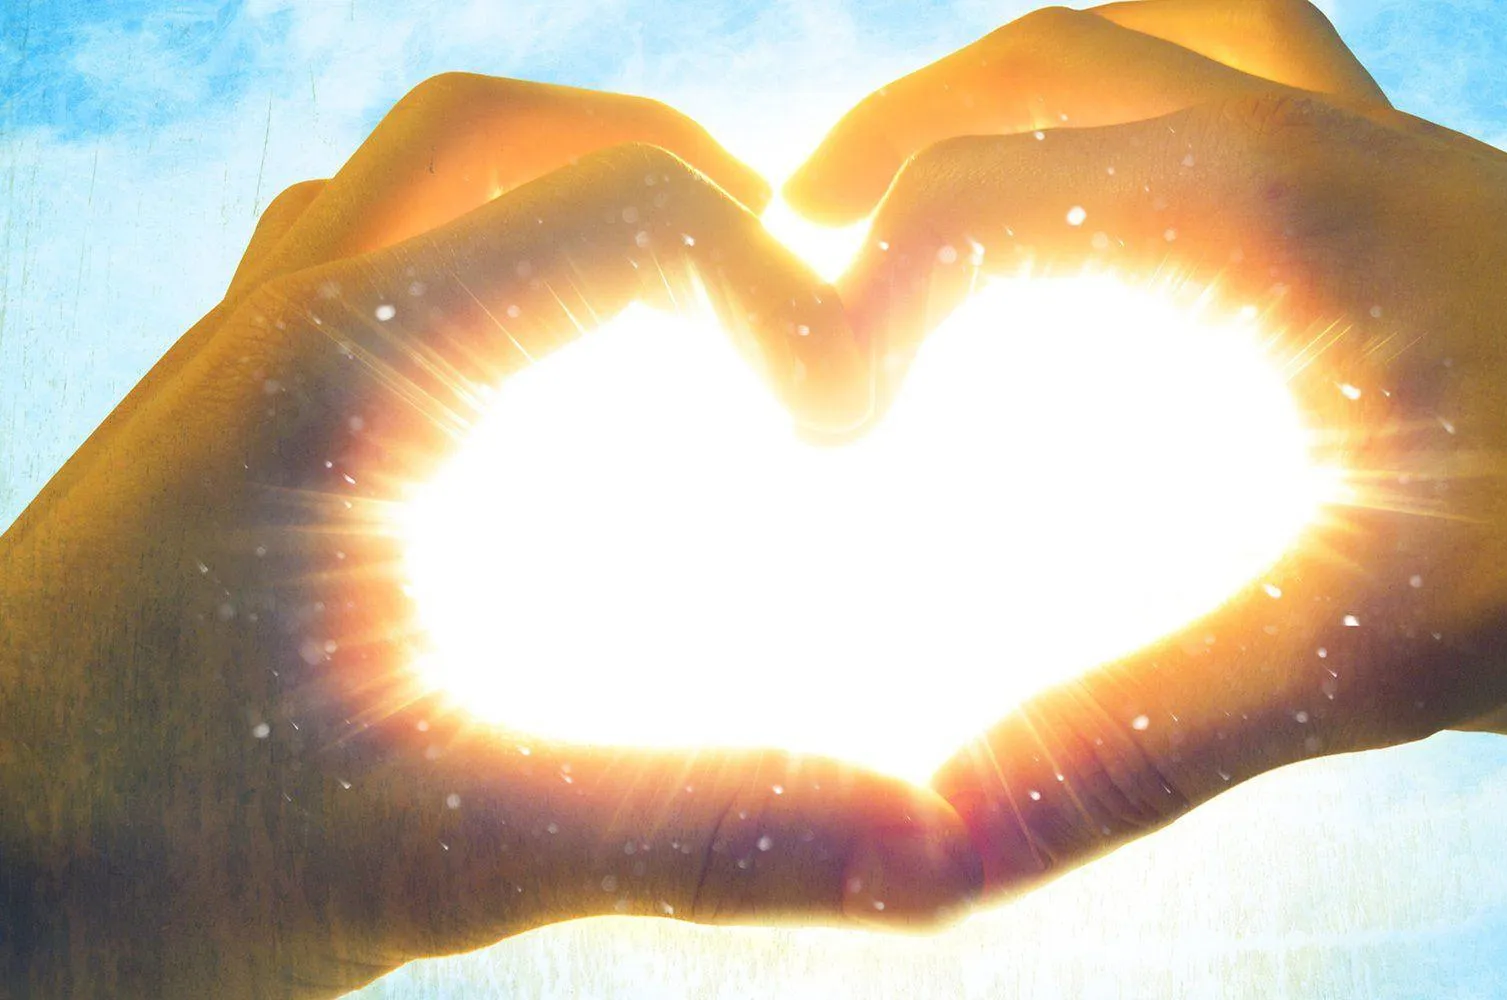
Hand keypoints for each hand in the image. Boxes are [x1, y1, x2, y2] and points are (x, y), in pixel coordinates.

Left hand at [0, 74, 977, 998]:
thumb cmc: (140, 861)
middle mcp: (281, 323)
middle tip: (779, 289)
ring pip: (411, 179)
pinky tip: (517, 392)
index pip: (625, 214)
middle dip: (675, 185)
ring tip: (666, 313)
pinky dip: (467, 267)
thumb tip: (920, 847)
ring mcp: (231, 360)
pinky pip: (349, 263)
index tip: (840, 419)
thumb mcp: (445, 848)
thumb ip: (696, 827)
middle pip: (503, 136)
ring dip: (558, 206)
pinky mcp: (214, 421)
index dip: (778, 294)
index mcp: (348, 370)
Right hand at [792, 2, 1506, 898]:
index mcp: (1268, 211)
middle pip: (1048, 59)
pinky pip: (1251, 89)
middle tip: (801, 245)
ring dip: (1019, 97)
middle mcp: (1311, 141)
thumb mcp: (1379, 649)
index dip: (852, 303)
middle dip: (896, 147)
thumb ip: (1145, 729)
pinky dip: (1146, 117)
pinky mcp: (1424, 200)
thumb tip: (940, 826)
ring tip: (932, 189)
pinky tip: (1126, 223)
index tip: (823, 431)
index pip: (976, 192)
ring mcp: (1378, 152)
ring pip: (1153, 35)